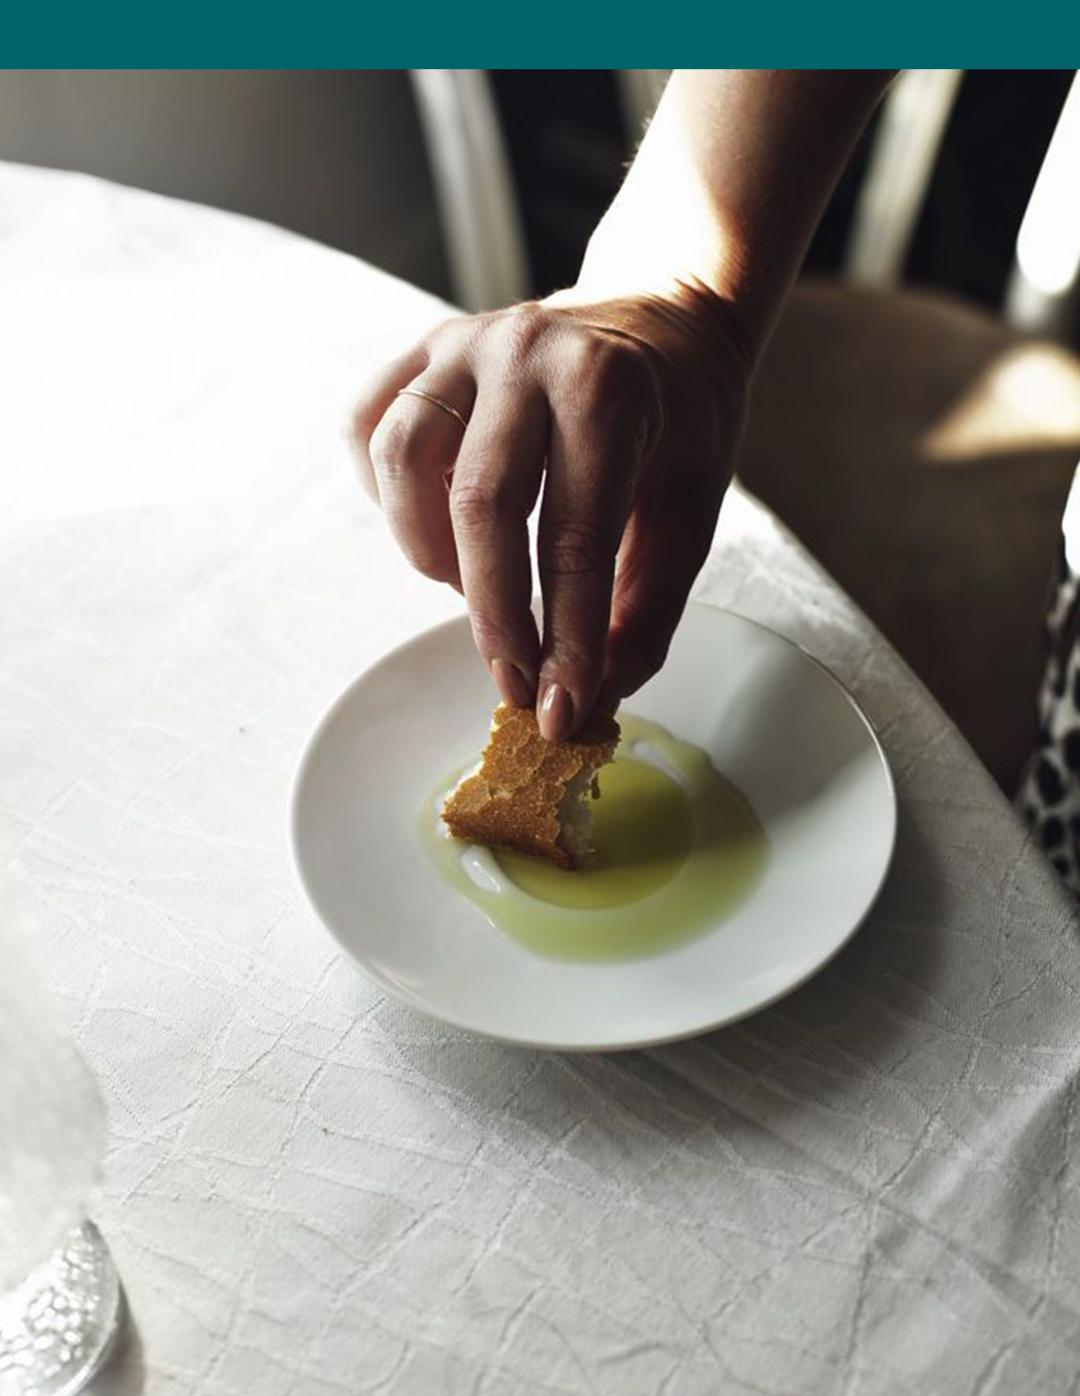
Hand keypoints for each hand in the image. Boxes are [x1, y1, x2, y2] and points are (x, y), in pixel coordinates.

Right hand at [350, 283, 752, 740]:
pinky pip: (367, 425)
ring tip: (467, 584)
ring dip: (426, 548)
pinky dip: (384, 492)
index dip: (566, 637)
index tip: (559, 708)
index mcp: (608, 388)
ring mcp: (465, 341)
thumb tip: (589, 699)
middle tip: (511, 679)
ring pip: (402, 458)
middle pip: (479, 505)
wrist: (667, 318)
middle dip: (493, 614)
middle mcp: (527, 351)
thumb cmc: (683, 421)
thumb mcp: (692, 512)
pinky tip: (432, 525)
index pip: (575, 538)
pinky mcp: (424, 348)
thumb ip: (645, 609)